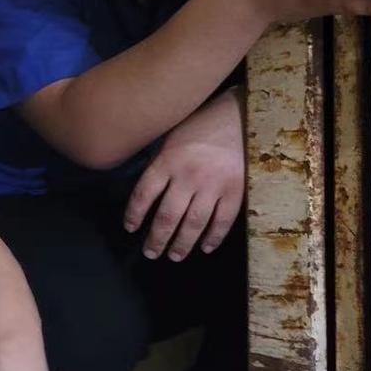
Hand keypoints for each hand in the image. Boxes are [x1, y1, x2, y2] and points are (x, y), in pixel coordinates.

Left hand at [125, 89, 243, 259]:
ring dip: (182, 244)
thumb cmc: (202, 123)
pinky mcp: (236, 191)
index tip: (130, 228)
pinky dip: (213, 237)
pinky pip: (222, 221)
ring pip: (193, 224)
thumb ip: (161, 163)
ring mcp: (213, 185)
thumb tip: (148, 191)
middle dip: (156, 239)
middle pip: (167, 216)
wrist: (240, 114)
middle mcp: (188, 176)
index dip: (134, 214)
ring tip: (174, 256)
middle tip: (150, 253)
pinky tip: (205, 248)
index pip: (144, 194)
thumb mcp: (172, 137)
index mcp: (168, 161)